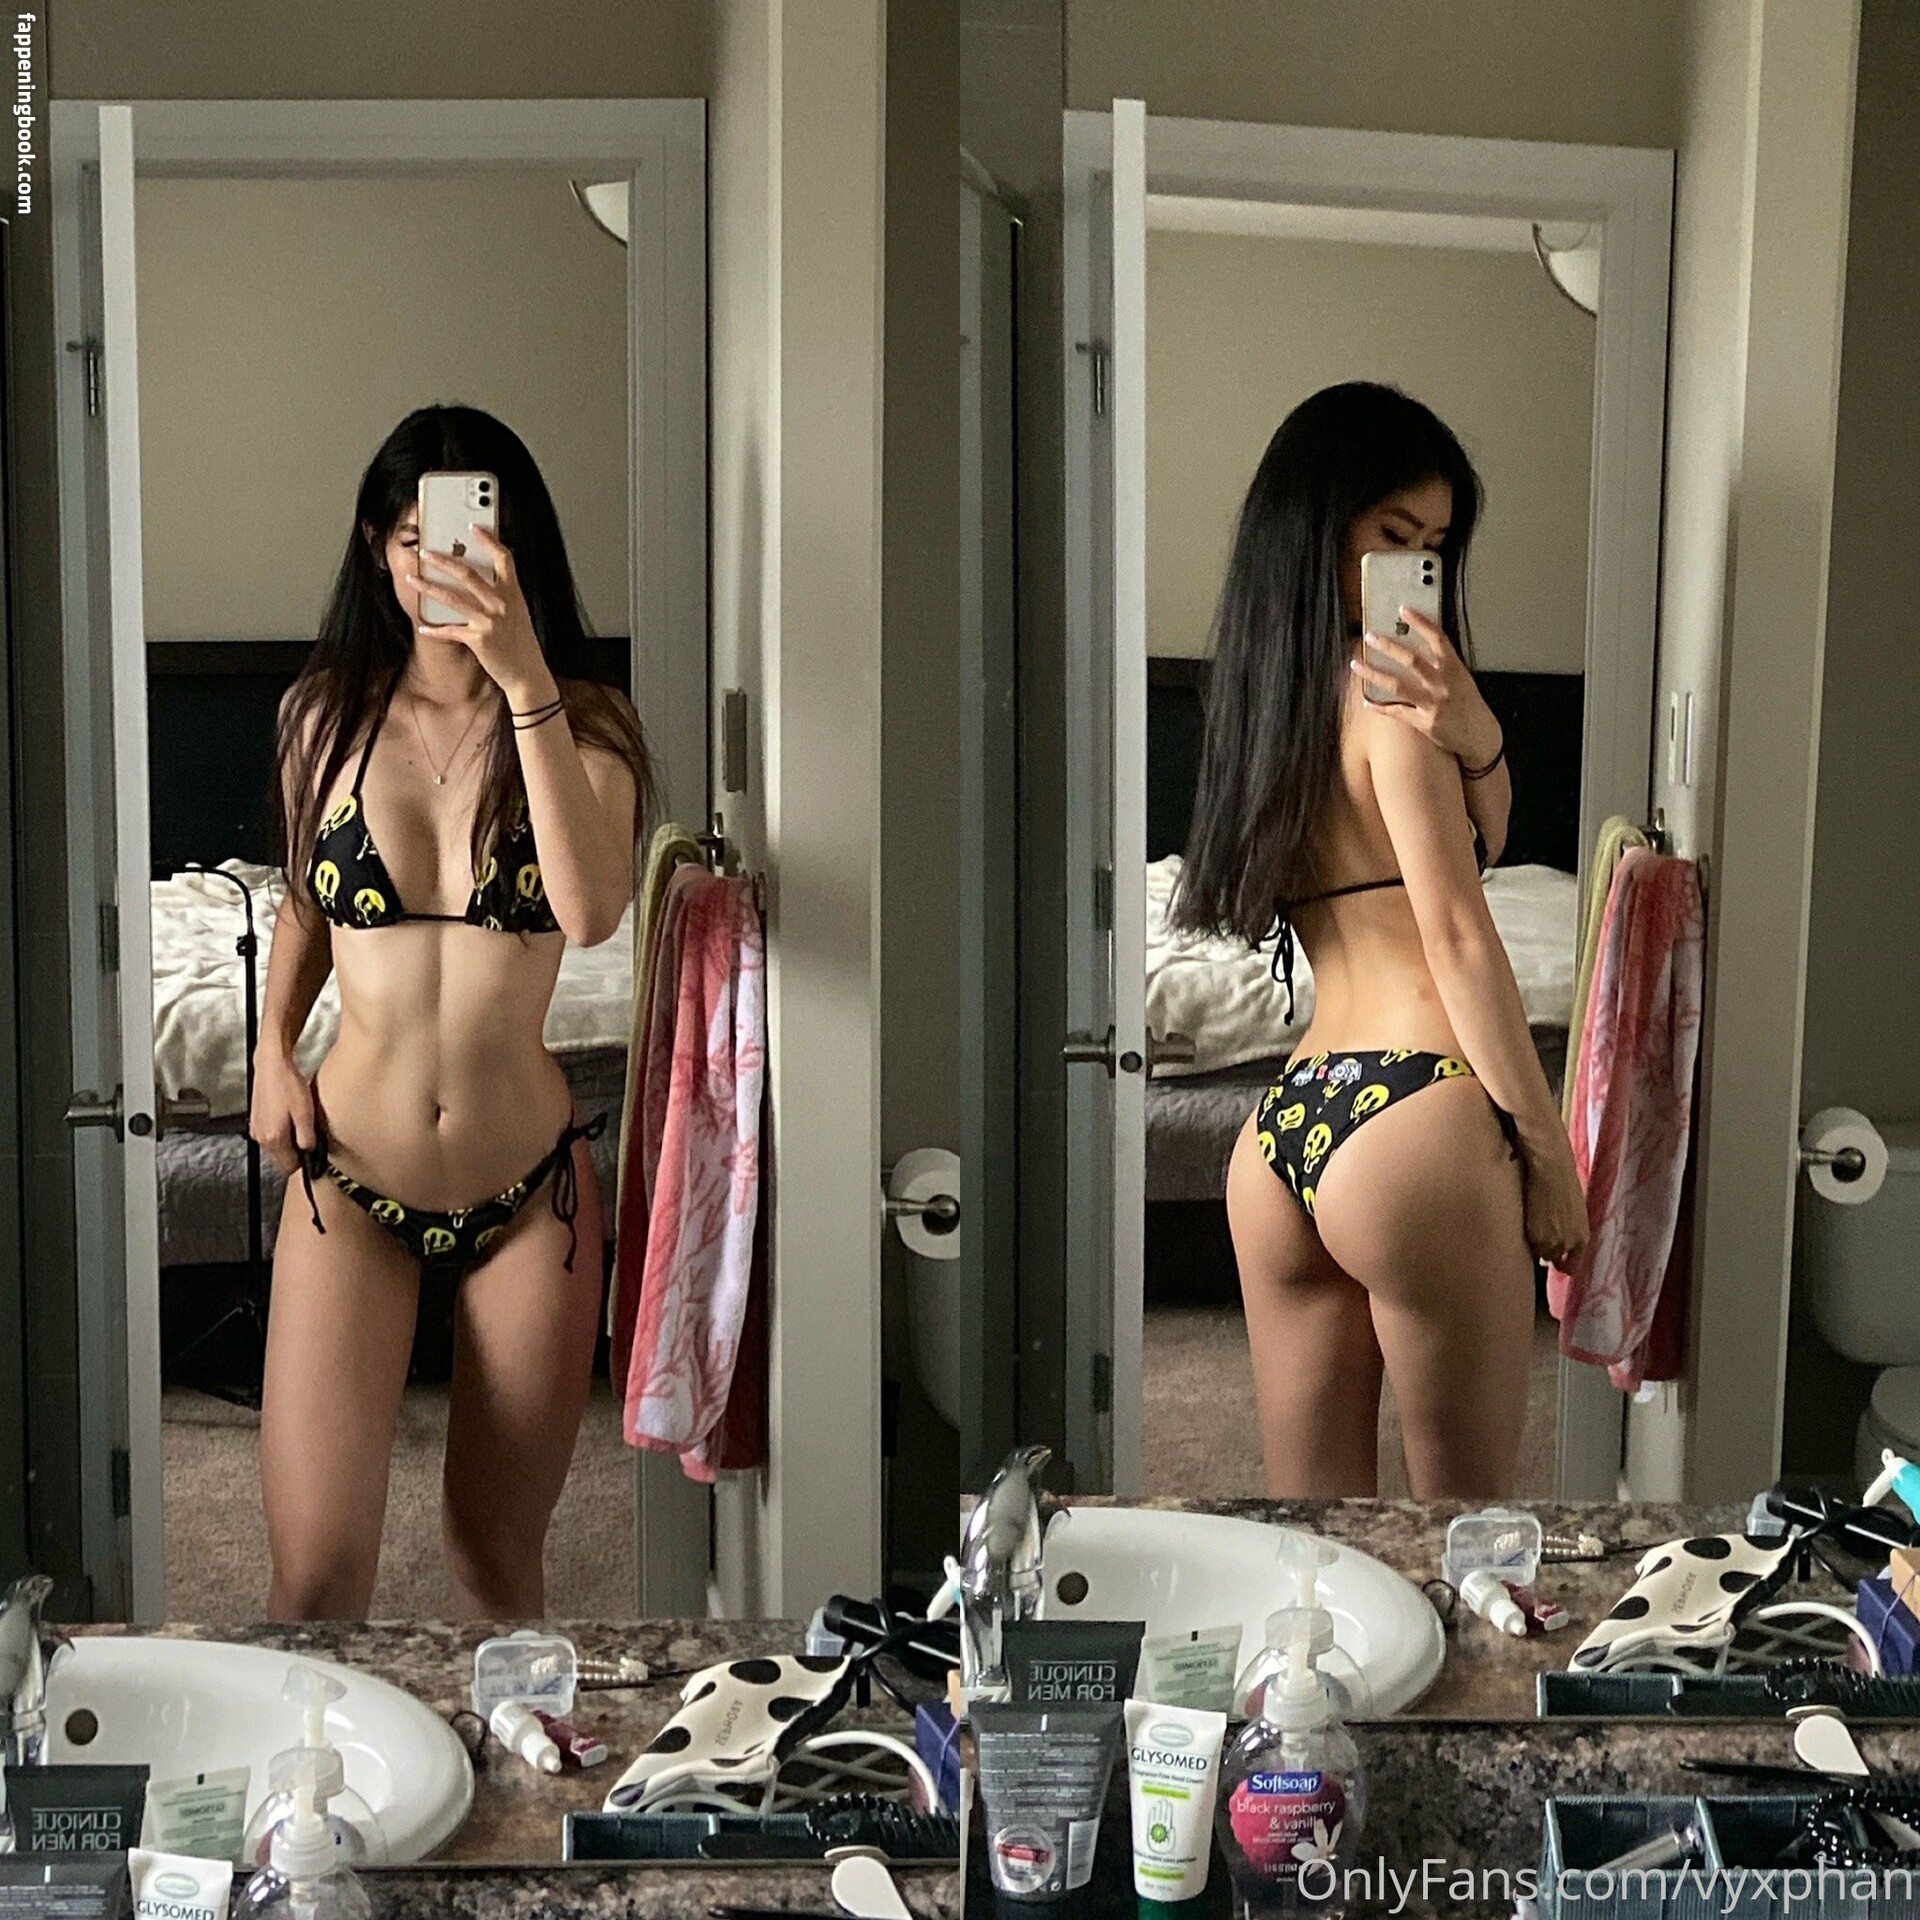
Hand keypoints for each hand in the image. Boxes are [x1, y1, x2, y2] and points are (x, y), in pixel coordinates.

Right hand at [249, 1045, 316, 1176]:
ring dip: (289, 1142)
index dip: (304, 1162)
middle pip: (281, 1159)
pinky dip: (281, 1132)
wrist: (272, 1065)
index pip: (289, 1167)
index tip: (313, 1151)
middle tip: (309, 1135)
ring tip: (299, 1122)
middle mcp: (261, 1137)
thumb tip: (309, 1151)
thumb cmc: (287, 1085)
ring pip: (276, 1148)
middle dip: (296, 1152)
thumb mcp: (305, 1113)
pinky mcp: (256, 1120)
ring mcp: (257, 1129)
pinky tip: (289, 1117)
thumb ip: (307, 1137)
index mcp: (273, 1138)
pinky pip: (271, 1136)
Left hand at [404, 525, 551, 704]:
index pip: (504, 558)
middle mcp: (501, 604)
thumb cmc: (521, 643)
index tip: (473, 527)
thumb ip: (502, 594)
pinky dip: (435, 629)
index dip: (489, 540)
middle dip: (443, 560)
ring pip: (452, 598)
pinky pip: (450, 630)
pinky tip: (423, 627)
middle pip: (468, 574)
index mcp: (513, 593)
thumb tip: (478, 579)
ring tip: (412, 579)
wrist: (527, 673)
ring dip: (428, 587)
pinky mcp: (478, 639)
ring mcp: (489, 621)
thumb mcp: (518, 612)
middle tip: (425, 552)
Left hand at [1352, 607, 1502, 769]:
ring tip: (1356, 665)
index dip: (1421, 623)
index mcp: (1454, 668)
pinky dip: (1380, 707)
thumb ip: (1442, 664)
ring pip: (1399, 685)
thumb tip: (1418, 647)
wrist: (1480, 735)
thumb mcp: (1461, 678)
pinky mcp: (1425, 722)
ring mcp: (1433, 702)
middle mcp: (1443, 683)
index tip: (1404, 610)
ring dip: (1375, 674)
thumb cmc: (1469, 705)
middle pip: (1412, 660)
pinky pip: (1397, 711)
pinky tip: (1366, 701)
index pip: (1438, 638)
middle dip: (1389, 646)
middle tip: (1370, 636)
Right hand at [1519, 1124, 1589, 1267]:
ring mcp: (1548, 1242)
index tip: (1557, 1264)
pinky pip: (1527, 1242)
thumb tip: (1560, 1237)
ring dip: (1534, 1242)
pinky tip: (1526, 1219)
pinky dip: (1525, 1234)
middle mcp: (1567, 1245)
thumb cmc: (1566, 1184)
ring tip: (1532, 1223)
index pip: (1572, 1265)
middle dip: (1546, 1249)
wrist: (1552, 1171)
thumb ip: (1569, 1229)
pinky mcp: (1532, 1235)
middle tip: (1540, 1233)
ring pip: (1537, 1252)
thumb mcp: (1574, 1212)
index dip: (1563, 1266)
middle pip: (1552, 1258)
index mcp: (1581, 1239)